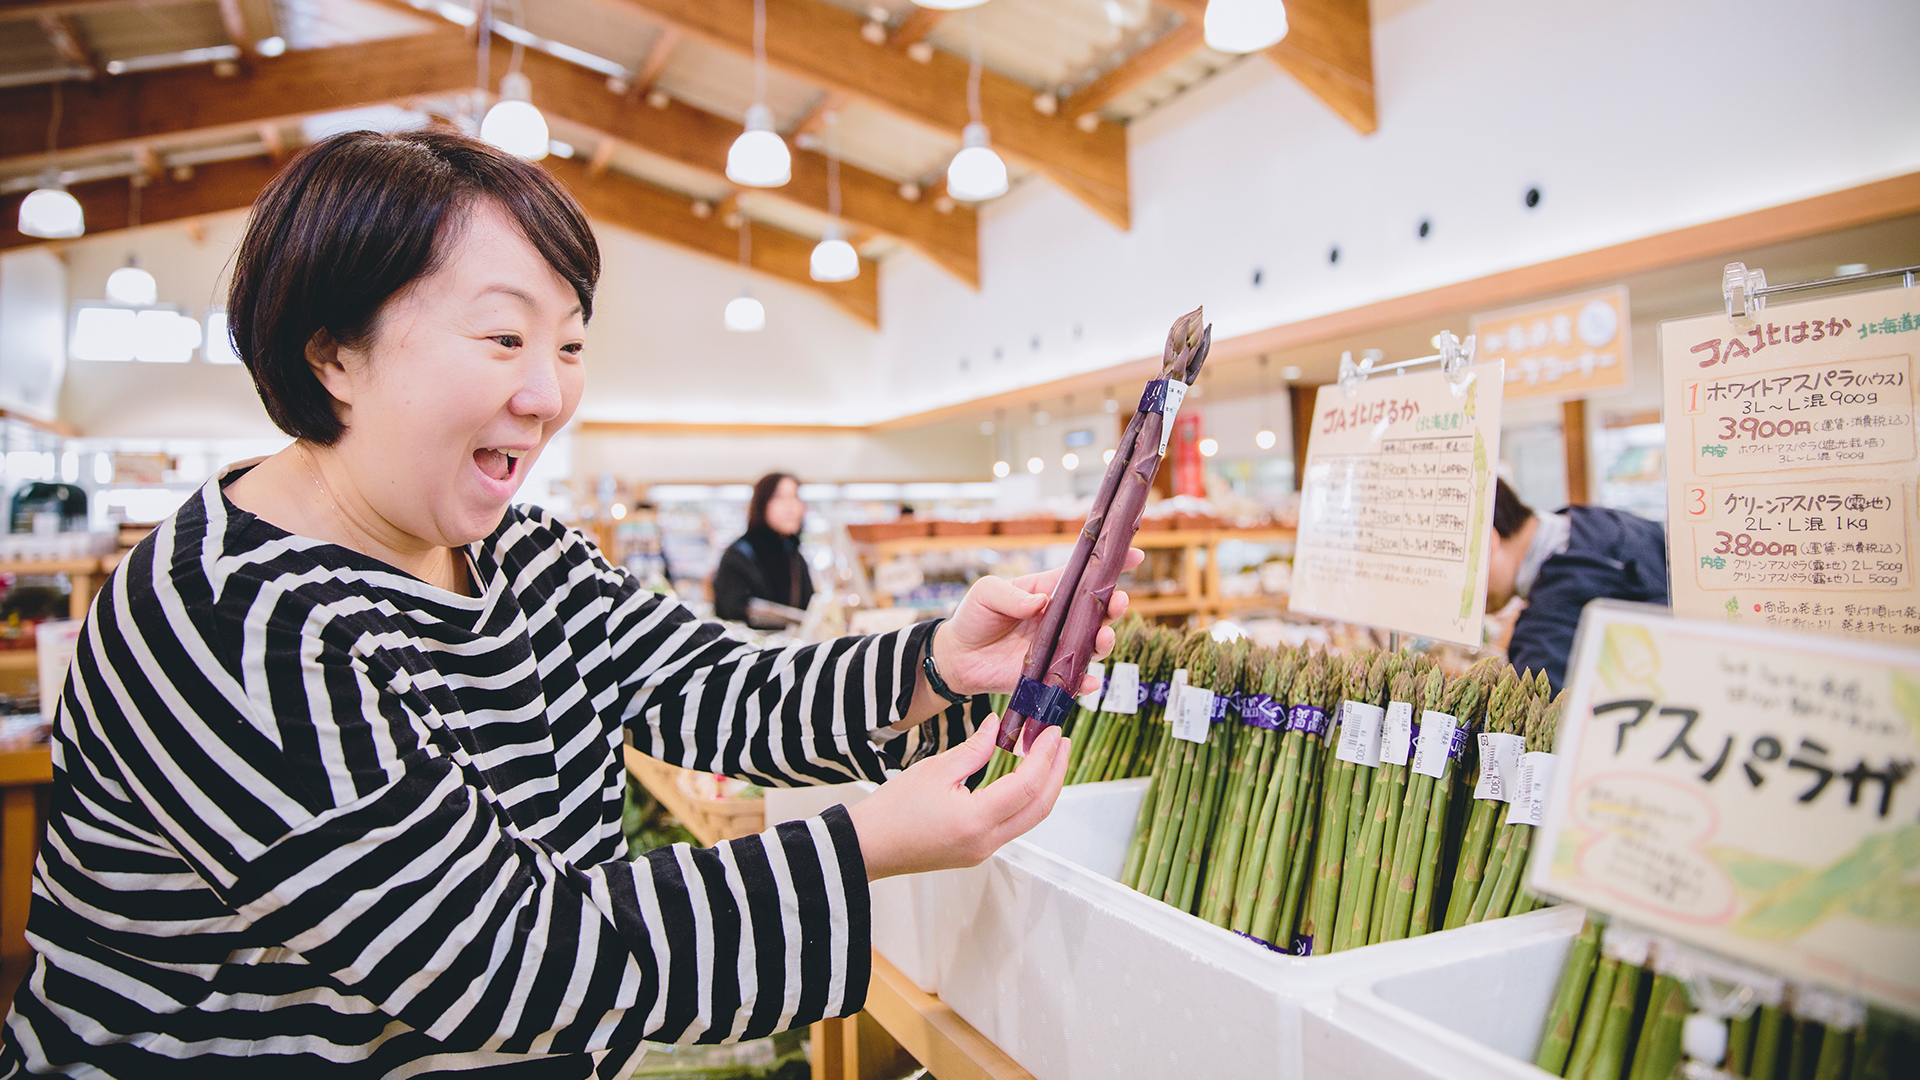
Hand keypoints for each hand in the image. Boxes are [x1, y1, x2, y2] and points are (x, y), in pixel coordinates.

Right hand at [847, 721, 1068, 879]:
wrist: (868, 846)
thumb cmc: (892, 811)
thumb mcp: (934, 769)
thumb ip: (974, 749)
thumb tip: (996, 728)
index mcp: (976, 820)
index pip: (1027, 785)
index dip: (1044, 756)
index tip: (1052, 732)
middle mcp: (986, 842)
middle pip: (1040, 808)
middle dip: (1057, 772)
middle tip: (1060, 742)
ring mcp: (983, 851)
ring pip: (1029, 819)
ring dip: (1044, 787)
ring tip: (1046, 756)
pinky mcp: (976, 853)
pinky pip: (1012, 826)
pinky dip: (1024, 800)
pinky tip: (1022, 779)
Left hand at [930, 549, 1143, 696]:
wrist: (957, 656)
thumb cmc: (975, 616)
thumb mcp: (987, 593)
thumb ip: (1012, 595)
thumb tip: (1041, 602)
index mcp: (1050, 593)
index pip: (1084, 577)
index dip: (1110, 566)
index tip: (1136, 556)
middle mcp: (1061, 621)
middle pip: (1097, 612)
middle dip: (1114, 606)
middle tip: (1118, 602)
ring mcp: (1058, 649)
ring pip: (1093, 646)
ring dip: (1105, 641)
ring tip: (1104, 637)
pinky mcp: (1049, 676)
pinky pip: (1074, 681)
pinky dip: (1085, 683)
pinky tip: (1090, 682)